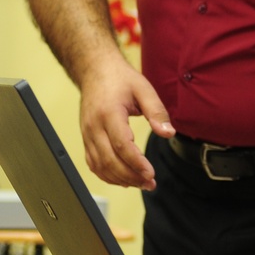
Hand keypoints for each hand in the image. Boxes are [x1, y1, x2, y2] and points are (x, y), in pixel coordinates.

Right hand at [79, 59, 173, 188]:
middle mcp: (94, 126)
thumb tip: (168, 133)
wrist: (95, 70)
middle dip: (131, 176)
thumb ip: (157, 111)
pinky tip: (124, 179)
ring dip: (120, 179)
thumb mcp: (144, 89)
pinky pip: (93, 163)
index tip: (151, 174)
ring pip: (100, 165)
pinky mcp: (86, 138)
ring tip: (141, 184)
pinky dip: (107, 175)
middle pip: (109, 160)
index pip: (121, 145)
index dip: (136, 163)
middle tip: (150, 183)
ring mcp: (87, 134)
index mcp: (109, 113)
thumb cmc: (120, 79)